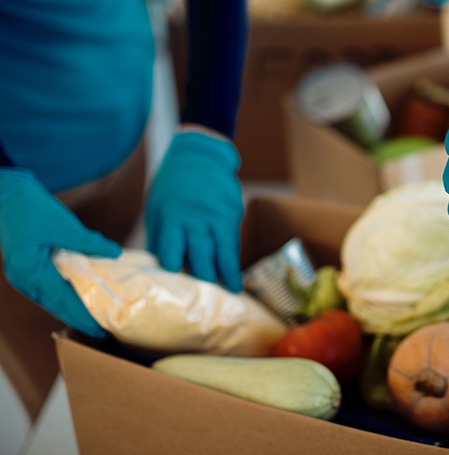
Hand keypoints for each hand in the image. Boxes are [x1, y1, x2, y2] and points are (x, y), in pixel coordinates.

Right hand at [0, 170, 120, 337]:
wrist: (7, 196)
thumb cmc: (33, 209)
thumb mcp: (64, 225)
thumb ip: (89, 242)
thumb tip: (115, 253)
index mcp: (31, 270)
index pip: (62, 300)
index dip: (82, 317)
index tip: (100, 330)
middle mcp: (24, 279)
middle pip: (55, 306)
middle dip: (78, 320)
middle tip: (101, 333)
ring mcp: (21, 277)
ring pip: (49, 302)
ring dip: (69, 312)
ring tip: (93, 322)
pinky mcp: (24, 272)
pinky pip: (45, 292)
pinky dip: (61, 299)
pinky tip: (77, 303)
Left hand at [146, 129, 243, 291]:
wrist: (200, 155)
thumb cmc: (173, 187)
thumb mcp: (158, 208)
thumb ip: (162, 237)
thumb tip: (163, 269)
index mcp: (171, 217)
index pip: (172, 252)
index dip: (175, 271)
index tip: (177, 288)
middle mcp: (196, 218)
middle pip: (202, 256)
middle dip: (205, 278)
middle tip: (208, 298)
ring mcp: (218, 215)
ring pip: (224, 251)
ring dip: (228, 273)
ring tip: (233, 291)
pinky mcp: (234, 211)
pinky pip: (233, 239)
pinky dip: (233, 256)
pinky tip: (235, 270)